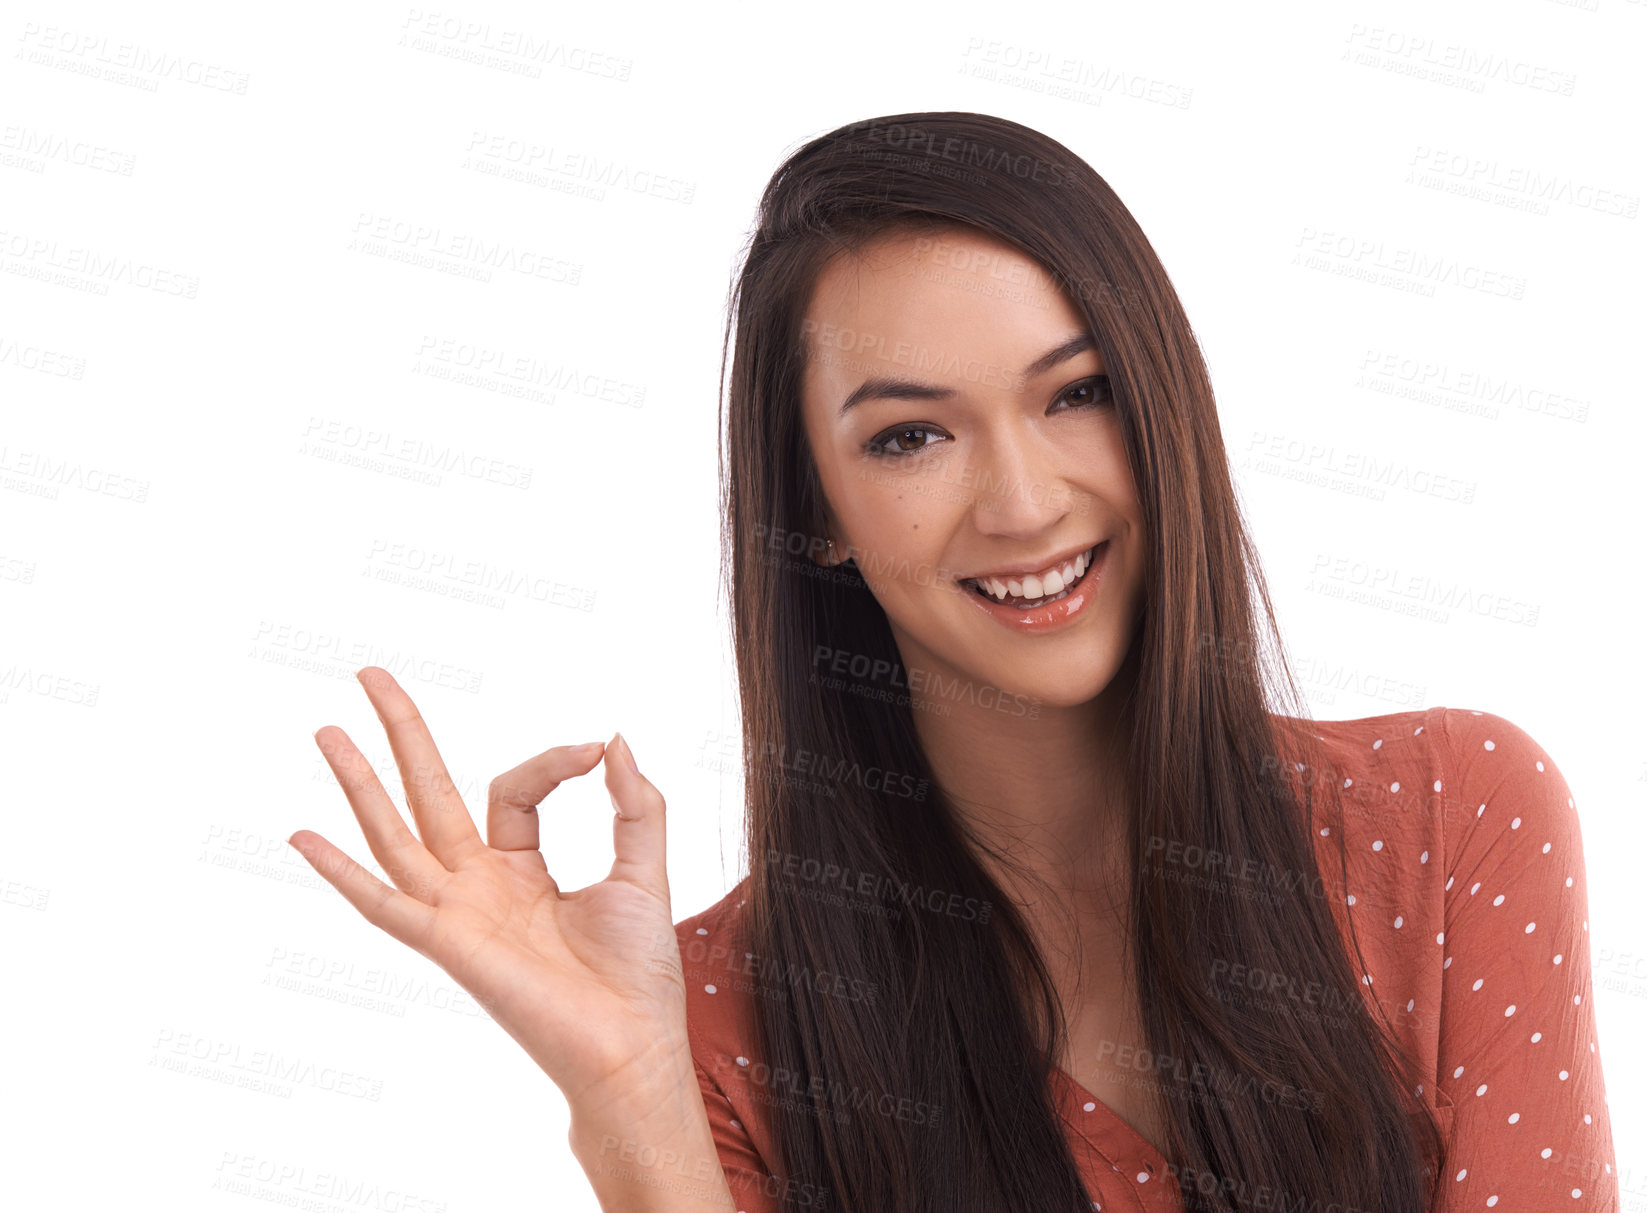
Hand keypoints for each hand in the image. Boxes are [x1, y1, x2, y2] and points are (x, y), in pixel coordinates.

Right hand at [289, 666, 692, 1112]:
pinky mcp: (448, 945)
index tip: (595, 749)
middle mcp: (479, 886)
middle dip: (402, 734)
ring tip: (327, 729)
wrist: (632, 1043)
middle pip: (427, 794)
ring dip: (360, 784)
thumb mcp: (644, 869)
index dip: (552, 761)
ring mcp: (458, 914)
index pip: (514, 788)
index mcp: (521, 868)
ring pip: (396, 835)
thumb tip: (613, 738)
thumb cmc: (638, 973)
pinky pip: (385, 906)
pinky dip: (342, 874)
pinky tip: (303, 837)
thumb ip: (634, 803)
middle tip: (370, 673)